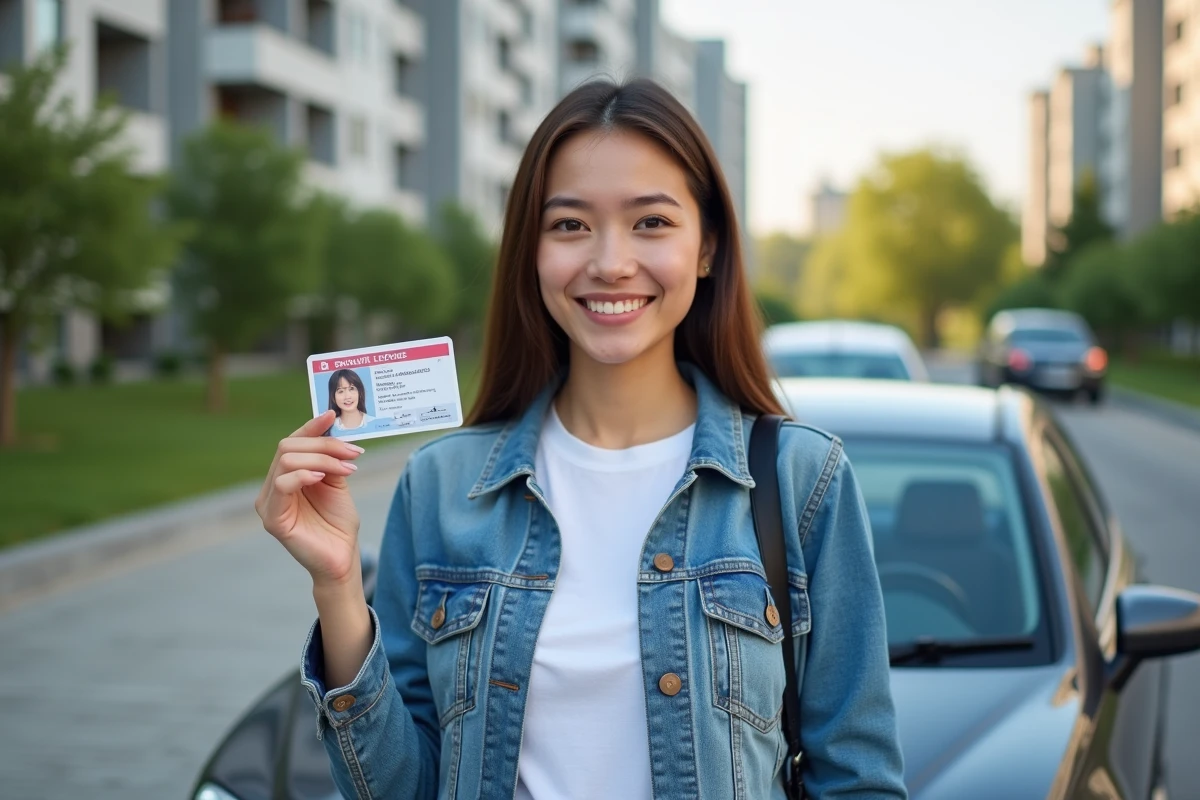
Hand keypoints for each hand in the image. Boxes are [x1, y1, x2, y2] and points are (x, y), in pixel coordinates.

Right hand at [256, 411, 364, 587]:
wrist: (342, 557)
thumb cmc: (338, 522)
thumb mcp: (336, 480)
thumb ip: (329, 457)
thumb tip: (330, 424)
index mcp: (285, 476)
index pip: (291, 441)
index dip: (311, 426)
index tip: (332, 414)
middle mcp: (272, 487)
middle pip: (288, 446)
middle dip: (324, 444)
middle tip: (353, 452)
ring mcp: (269, 503)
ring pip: (286, 460)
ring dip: (321, 458)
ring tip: (347, 468)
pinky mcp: (273, 519)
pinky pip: (282, 484)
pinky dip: (304, 474)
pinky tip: (323, 478)